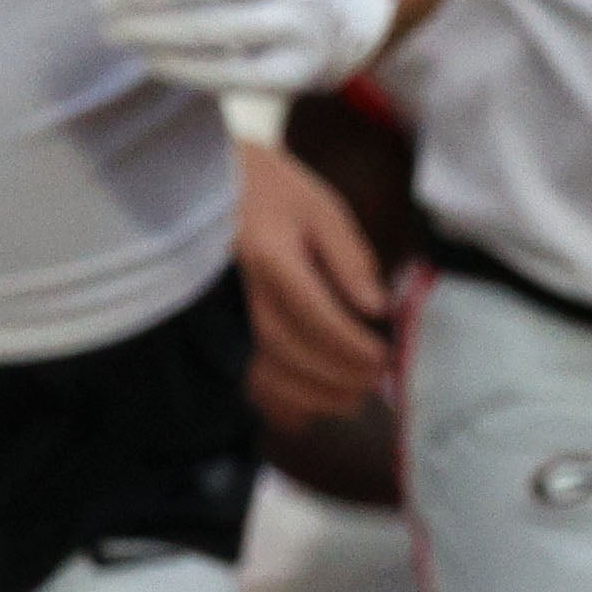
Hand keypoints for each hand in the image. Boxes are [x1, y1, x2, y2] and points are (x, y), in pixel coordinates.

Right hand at [238, 131, 391, 427]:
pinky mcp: (216, 328)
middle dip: (336, 372)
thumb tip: (379, 308)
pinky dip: (279, 398)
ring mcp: (220, 313)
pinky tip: (312, 405)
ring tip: (353, 399)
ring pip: (262, 369)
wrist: (209, 186)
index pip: (311, 311)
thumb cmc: (273, 191)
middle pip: (287, 347)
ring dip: (311, 394)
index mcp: (268, 255)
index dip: (348, 341)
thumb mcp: (321, 209)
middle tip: (377, 382)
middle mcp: (239, 291)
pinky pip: (245, 375)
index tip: (382, 356)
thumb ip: (350, 258)